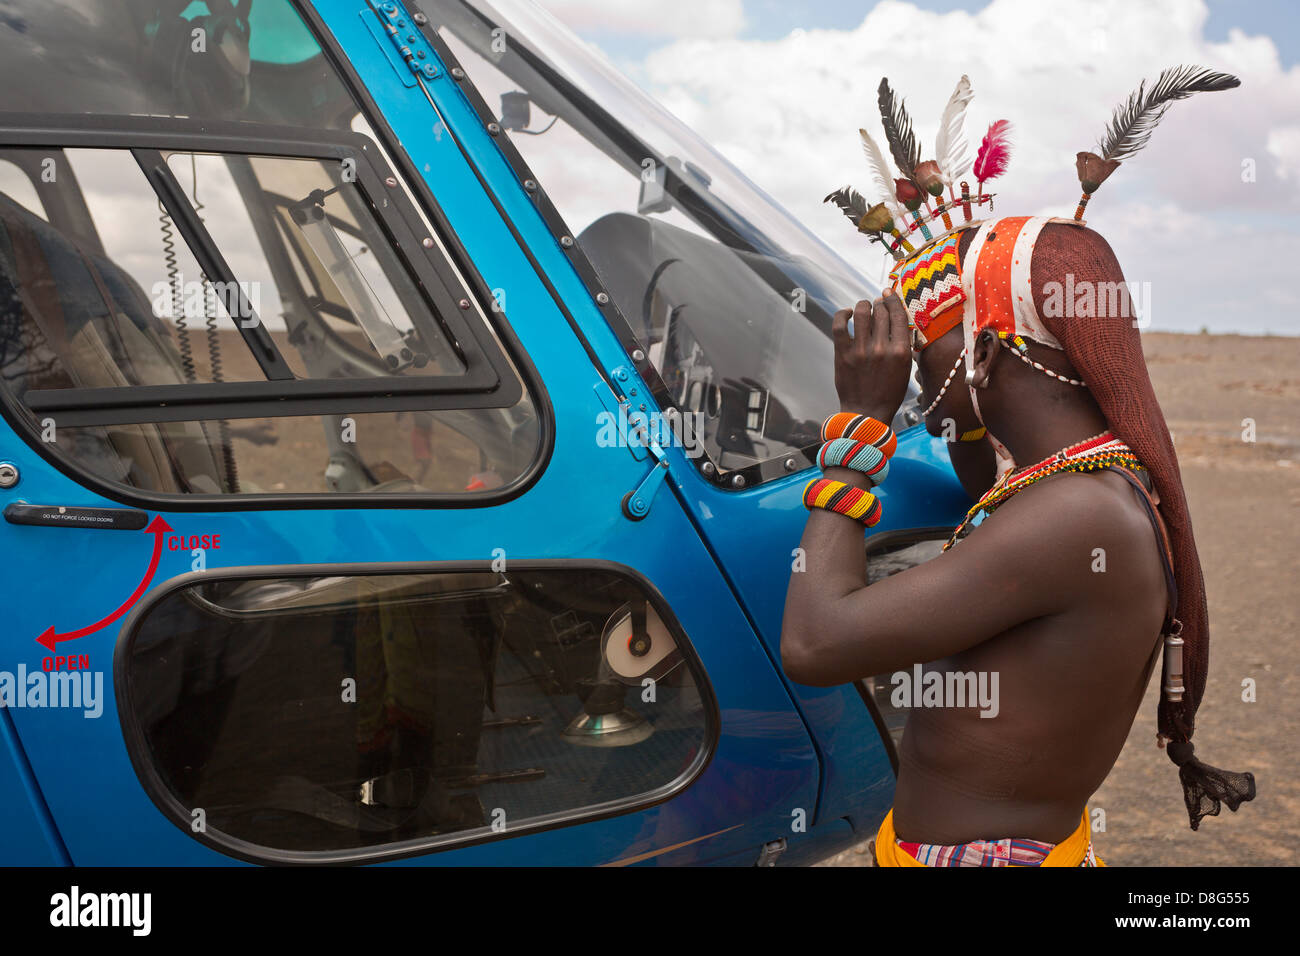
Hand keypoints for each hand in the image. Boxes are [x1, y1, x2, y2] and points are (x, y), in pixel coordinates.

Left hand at [831, 290, 911, 423]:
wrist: (866, 413)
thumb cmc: (888, 393)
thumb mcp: (905, 369)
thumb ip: (903, 345)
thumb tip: (897, 320)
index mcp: (901, 351)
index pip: (898, 315)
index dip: (893, 300)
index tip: (889, 294)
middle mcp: (881, 348)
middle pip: (881, 311)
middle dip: (880, 303)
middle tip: (878, 302)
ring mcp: (860, 350)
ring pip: (862, 312)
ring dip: (864, 305)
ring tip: (864, 306)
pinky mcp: (842, 353)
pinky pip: (840, 324)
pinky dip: (843, 314)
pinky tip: (847, 314)